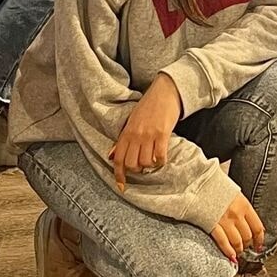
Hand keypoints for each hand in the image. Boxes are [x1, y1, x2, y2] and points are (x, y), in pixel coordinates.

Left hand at [108, 74, 182, 190]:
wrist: (165, 91)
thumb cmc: (148, 106)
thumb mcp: (131, 121)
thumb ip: (123, 139)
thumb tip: (111, 156)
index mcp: (126, 132)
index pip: (118, 159)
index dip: (119, 175)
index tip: (122, 185)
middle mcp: (136, 135)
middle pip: (131, 164)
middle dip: (137, 170)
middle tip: (143, 166)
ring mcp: (149, 135)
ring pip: (145, 162)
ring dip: (149, 166)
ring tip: (153, 160)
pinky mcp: (162, 134)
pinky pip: (159, 156)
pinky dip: (160, 161)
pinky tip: (162, 158)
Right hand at [209, 191, 265, 261]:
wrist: (199, 182)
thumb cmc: (216, 186)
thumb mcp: (235, 193)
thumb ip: (242, 207)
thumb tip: (250, 221)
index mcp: (244, 205)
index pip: (258, 227)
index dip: (259, 240)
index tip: (259, 246)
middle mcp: (237, 214)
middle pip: (247, 236)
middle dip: (247, 245)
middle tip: (245, 249)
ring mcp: (224, 221)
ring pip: (237, 242)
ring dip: (238, 250)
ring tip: (237, 253)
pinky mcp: (212, 225)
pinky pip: (223, 242)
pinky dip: (228, 251)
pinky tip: (230, 256)